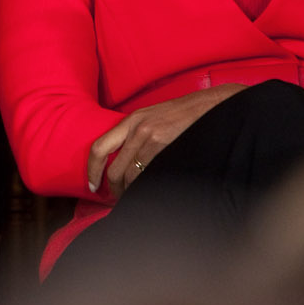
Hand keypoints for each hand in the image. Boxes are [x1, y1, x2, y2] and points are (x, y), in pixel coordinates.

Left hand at [86, 85, 244, 198]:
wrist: (211, 105)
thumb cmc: (184, 115)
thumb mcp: (154, 118)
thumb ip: (138, 135)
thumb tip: (126, 163)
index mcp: (131, 120)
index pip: (99, 147)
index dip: (92, 170)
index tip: (92, 186)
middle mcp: (136, 128)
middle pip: (114, 169)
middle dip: (115, 189)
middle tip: (120, 199)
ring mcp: (150, 137)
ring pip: (131, 176)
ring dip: (131, 191)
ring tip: (136, 197)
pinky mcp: (164, 145)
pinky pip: (148, 174)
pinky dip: (146, 186)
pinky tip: (150, 190)